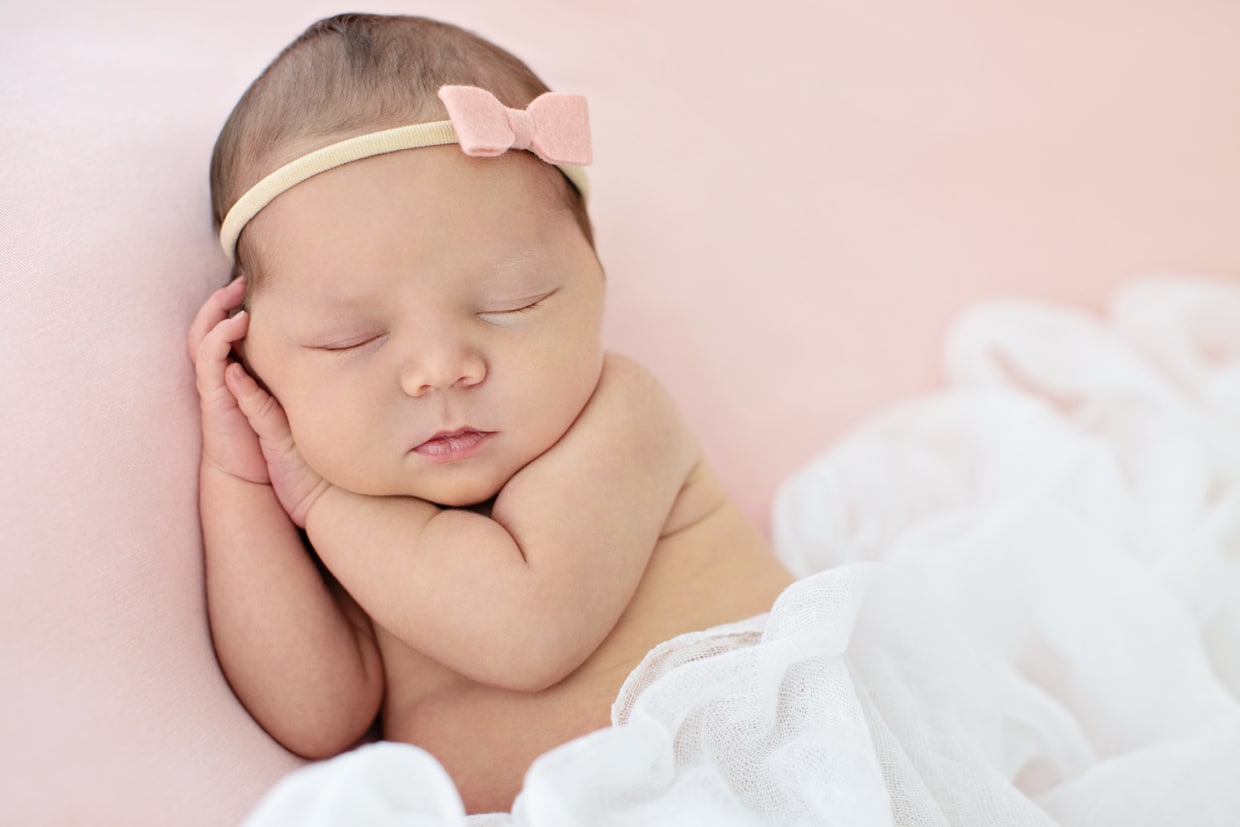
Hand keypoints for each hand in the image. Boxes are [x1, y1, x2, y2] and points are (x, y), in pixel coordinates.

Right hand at [188, 277, 268, 484]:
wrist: (253, 479)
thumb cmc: (272, 443)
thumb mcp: (283, 404)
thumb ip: (286, 381)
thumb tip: (316, 351)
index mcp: (235, 375)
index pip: (227, 335)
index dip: (232, 308)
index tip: (253, 287)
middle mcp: (220, 377)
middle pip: (208, 329)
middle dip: (219, 301)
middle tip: (238, 279)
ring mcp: (214, 387)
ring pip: (202, 339)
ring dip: (214, 312)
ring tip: (231, 292)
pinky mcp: (214, 400)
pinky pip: (209, 362)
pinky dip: (218, 340)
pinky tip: (235, 323)